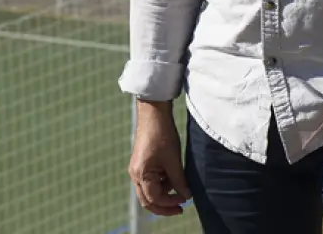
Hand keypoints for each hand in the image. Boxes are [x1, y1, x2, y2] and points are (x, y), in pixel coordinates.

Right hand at [128, 100, 191, 216]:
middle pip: (148, 200)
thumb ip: (179, 181)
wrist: (154, 113)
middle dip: (164, 206)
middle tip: (180, 209)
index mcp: (141, 174)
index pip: (154, 199)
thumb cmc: (162, 135)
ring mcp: (137, 169)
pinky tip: (175, 178)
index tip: (184, 202)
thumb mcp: (173, 161)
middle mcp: (135, 174)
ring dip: (165, 193)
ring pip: (150, 190)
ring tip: (181, 188)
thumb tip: (187, 196)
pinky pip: (151, 180)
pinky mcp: (142, 163)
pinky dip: (163, 183)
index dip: (170, 203)